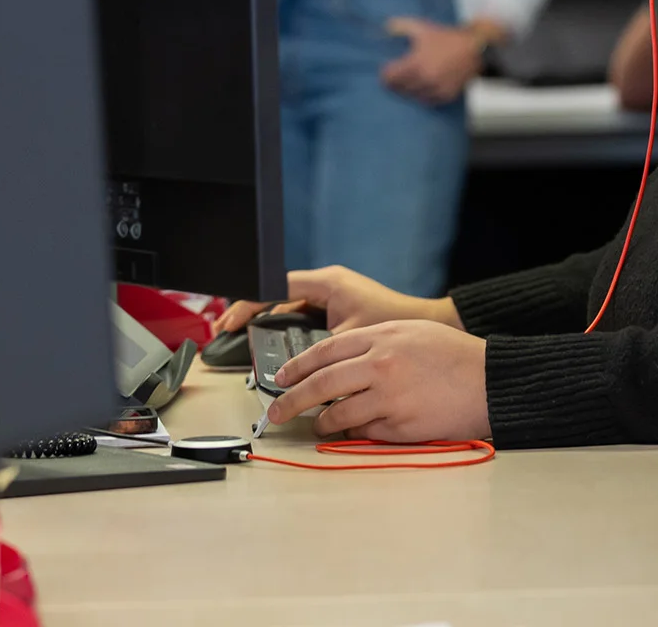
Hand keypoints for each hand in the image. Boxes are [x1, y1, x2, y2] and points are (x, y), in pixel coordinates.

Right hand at [213, 265, 462, 335]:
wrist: (432, 324)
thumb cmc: (396, 324)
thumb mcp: (354, 337)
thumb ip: (324, 353)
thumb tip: (297, 374)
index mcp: (328, 283)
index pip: (276, 286)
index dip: (249, 303)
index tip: (231, 320)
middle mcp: (327, 285)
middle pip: (277, 295)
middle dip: (250, 312)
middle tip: (225, 329)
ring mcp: (331, 296)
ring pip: (288, 307)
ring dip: (266, 321)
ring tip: (240, 336)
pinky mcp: (338, 309)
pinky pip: (302, 316)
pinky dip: (285, 329)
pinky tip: (273, 346)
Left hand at [266, 319, 490, 442]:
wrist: (490, 380)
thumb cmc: (454, 356)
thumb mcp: (411, 333)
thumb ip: (375, 343)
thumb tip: (337, 363)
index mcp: (381, 337)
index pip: (324, 351)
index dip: (297, 367)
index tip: (282, 378)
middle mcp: (381, 365)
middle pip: (321, 385)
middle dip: (292, 401)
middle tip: (277, 413)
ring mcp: (390, 397)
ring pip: (338, 415)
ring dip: (323, 423)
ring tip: (318, 425)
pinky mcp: (401, 426)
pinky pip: (365, 435)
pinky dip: (355, 435)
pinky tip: (355, 432)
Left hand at [380, 17, 494, 104]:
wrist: (475, 48)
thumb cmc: (447, 38)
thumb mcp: (423, 28)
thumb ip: (401, 26)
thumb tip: (385, 27)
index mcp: (415, 62)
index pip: (390, 77)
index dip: (385, 75)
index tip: (386, 72)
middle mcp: (424, 78)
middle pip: (400, 89)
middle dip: (395, 83)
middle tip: (395, 79)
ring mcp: (436, 88)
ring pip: (413, 96)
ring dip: (408, 91)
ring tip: (408, 84)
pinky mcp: (446, 95)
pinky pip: (428, 101)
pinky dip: (423, 96)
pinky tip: (422, 89)